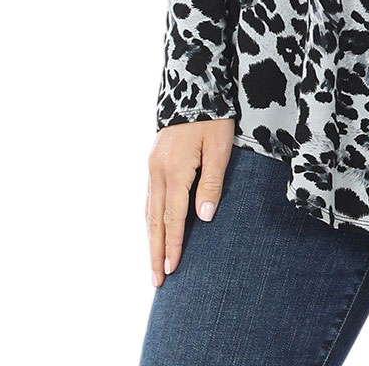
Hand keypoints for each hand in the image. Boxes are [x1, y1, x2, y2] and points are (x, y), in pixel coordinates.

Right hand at [146, 117, 233, 286]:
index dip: (174, 245)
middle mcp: (157, 171)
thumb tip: (203, 219)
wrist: (193, 85)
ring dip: (151, 238)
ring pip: (149, 211)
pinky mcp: (154, 161)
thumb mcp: (219, 147)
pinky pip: (150, 198)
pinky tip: (155, 230)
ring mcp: (153, 166)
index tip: (172, 270)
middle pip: (155, 220)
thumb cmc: (213, 116)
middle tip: (156, 282)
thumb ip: (210, 183)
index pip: (174, 217)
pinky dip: (151, 219)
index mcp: (174, 170)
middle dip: (156, 251)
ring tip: (154, 264)